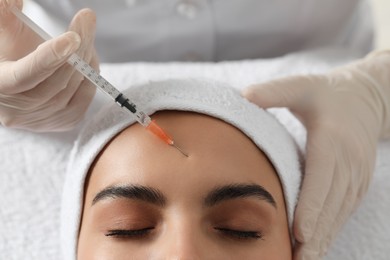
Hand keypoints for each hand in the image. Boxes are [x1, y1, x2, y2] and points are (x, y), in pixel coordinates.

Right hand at [0, 0, 97, 131]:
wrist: (12, 86)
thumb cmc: (6, 54)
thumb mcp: (3, 35)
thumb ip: (5, 17)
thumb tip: (15, 1)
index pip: (26, 75)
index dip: (50, 57)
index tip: (73, 37)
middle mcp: (18, 110)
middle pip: (55, 81)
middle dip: (76, 49)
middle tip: (86, 20)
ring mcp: (41, 120)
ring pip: (72, 89)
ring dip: (85, 60)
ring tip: (85, 36)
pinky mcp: (62, 122)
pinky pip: (83, 98)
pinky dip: (90, 76)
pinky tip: (87, 59)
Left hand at [242, 51, 389, 258]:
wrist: (365, 100)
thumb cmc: (325, 94)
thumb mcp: (301, 86)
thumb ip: (275, 92)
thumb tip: (244, 96)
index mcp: (332, 140)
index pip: (322, 178)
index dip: (311, 207)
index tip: (300, 234)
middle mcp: (348, 162)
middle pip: (330, 205)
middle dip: (314, 236)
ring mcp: (355, 175)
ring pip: (338, 214)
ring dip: (322, 240)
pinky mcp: (356, 183)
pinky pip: (343, 211)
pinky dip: (330, 230)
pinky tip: (317, 246)